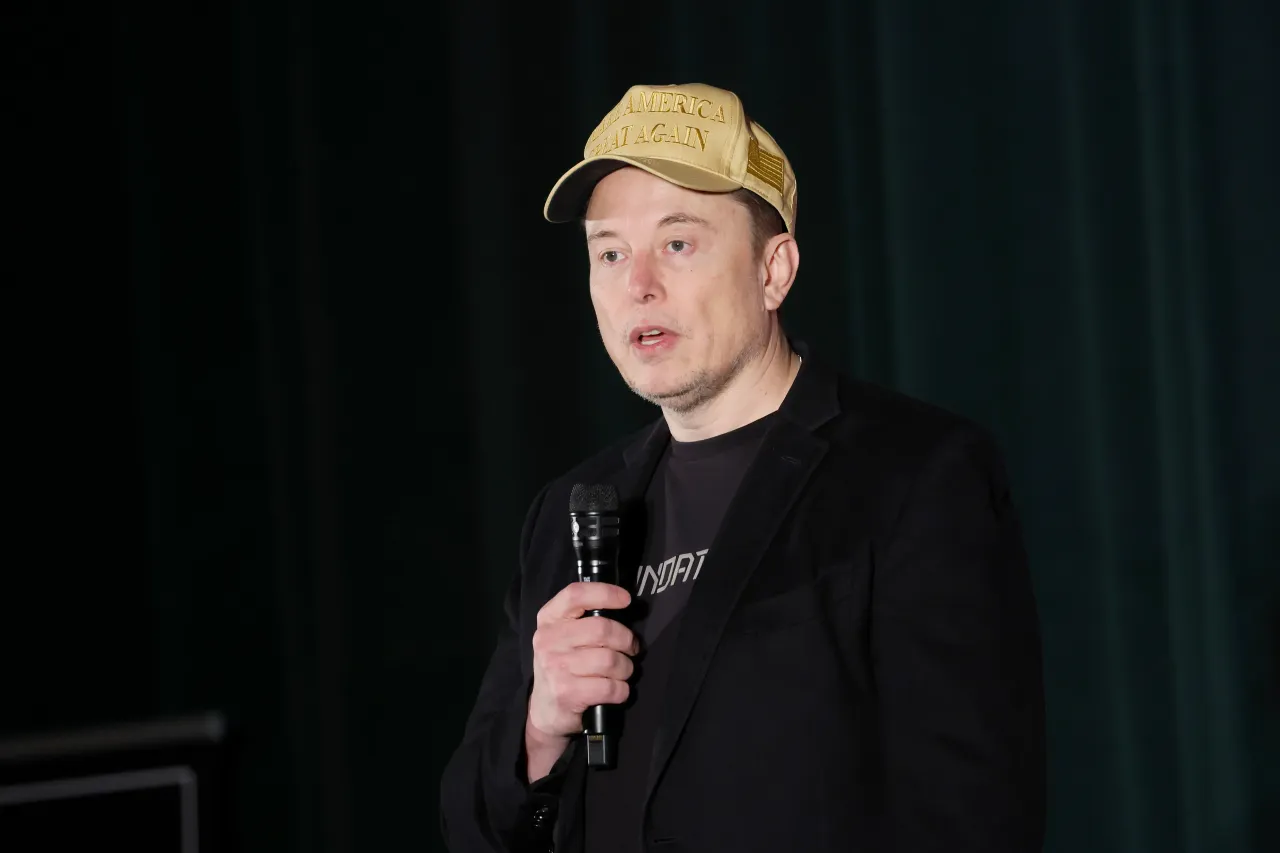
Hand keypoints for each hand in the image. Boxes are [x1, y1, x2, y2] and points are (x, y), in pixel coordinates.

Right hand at [524, 581, 636, 779]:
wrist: (544, 710)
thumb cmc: (562, 665)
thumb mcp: (563, 636)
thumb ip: (585, 619)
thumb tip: (624, 605)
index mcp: (548, 619)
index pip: (576, 594)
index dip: (605, 593)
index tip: (626, 600)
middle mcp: (548, 640)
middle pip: (602, 629)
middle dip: (626, 640)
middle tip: (631, 648)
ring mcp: (556, 667)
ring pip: (610, 660)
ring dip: (626, 668)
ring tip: (622, 672)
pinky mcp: (566, 693)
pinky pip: (610, 687)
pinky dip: (621, 690)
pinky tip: (617, 691)